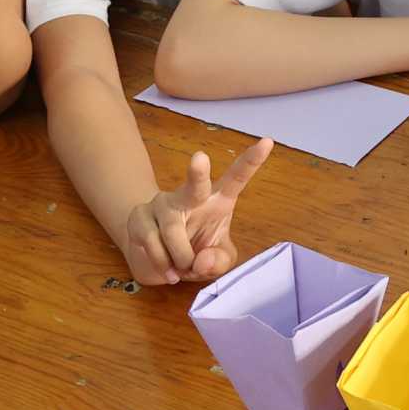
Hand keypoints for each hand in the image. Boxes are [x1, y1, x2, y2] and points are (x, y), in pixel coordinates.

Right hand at [113, 139, 271, 286]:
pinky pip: (152, 243)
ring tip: (182, 266)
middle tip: (200, 158)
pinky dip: (162, 263)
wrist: (157, 259)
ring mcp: (162, 202)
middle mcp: (190, 194)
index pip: (237, 177)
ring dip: (180, 258)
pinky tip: (167, 268)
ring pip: (172, 232)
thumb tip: (202, 259)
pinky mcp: (140, 215)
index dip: (252, 160)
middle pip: (195, 183)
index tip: (268, 142)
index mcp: (218, 198)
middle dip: (197, 172)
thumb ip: (219, 262)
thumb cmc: (196, 251)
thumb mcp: (217, 260)